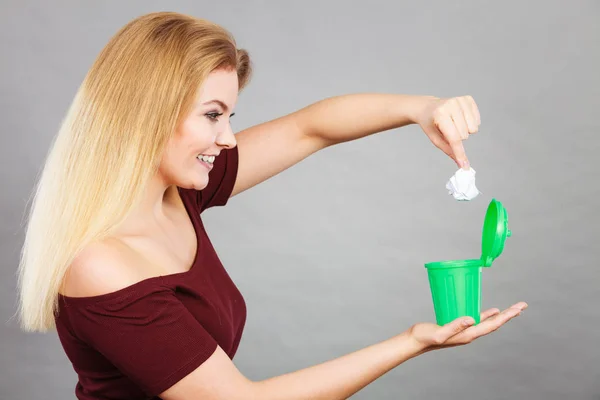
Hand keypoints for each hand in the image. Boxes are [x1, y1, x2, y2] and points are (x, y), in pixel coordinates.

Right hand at [408, 302, 527, 353]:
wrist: (415, 341)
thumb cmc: (424, 337)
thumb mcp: (439, 332)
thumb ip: (454, 326)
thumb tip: (472, 319)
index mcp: (467, 335)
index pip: (492, 325)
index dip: (506, 317)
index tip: (518, 308)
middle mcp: (469, 334)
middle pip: (494, 324)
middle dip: (509, 314)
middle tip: (522, 305)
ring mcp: (465, 331)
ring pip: (488, 322)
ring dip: (502, 316)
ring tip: (513, 309)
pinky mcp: (459, 326)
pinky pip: (478, 320)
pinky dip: (487, 315)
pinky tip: (491, 311)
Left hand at [415, 95, 480, 169]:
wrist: (427, 107)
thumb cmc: (431, 124)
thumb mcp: (435, 138)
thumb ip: (449, 150)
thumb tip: (461, 163)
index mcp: (440, 114)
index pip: (454, 138)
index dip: (459, 153)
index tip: (464, 165)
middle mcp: (451, 105)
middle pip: (465, 135)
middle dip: (458, 138)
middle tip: (448, 130)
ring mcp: (461, 100)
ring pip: (473, 129)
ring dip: (465, 130)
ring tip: (453, 124)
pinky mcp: (468, 99)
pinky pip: (478, 120)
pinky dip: (470, 123)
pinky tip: (460, 118)